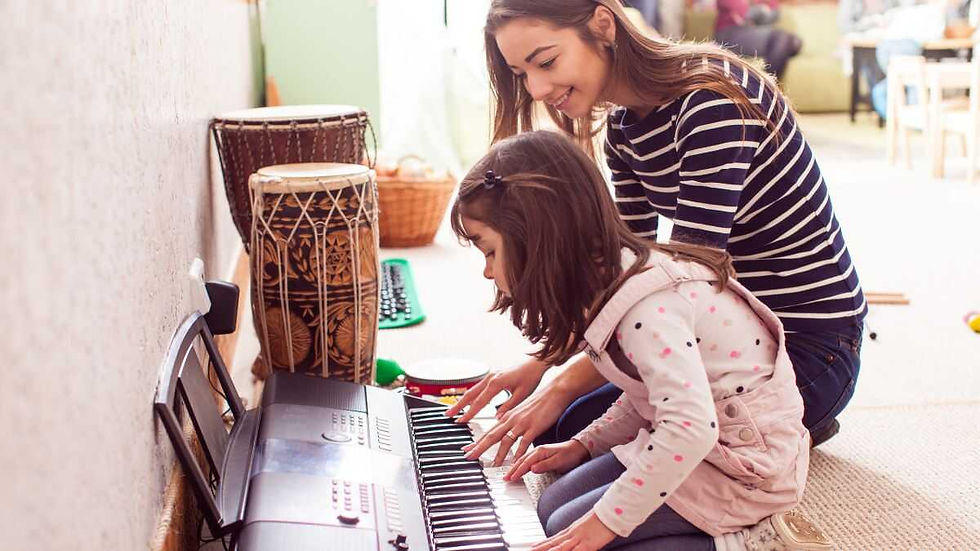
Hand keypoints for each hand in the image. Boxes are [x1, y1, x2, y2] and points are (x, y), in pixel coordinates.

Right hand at [445, 359, 548, 423]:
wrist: (535, 363)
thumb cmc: (531, 376)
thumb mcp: (521, 395)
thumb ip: (508, 407)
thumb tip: (497, 418)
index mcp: (496, 383)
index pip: (480, 402)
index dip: (470, 413)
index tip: (461, 421)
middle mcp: (490, 378)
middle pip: (470, 394)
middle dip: (458, 406)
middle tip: (448, 415)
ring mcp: (490, 376)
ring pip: (472, 390)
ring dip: (462, 400)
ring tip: (454, 410)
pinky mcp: (493, 376)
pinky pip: (478, 387)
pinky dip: (470, 395)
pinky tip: (468, 402)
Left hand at [461, 382, 575, 465]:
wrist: (554, 391)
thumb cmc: (540, 401)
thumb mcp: (521, 410)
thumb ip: (512, 420)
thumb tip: (503, 425)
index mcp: (508, 416)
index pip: (489, 431)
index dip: (477, 442)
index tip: (468, 450)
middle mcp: (512, 419)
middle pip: (491, 436)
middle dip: (479, 448)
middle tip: (469, 456)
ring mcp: (522, 423)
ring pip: (506, 441)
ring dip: (498, 455)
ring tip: (493, 465)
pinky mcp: (534, 427)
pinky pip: (524, 442)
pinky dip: (519, 453)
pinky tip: (516, 462)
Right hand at [505, 440, 588, 480]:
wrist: (578, 449)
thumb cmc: (570, 455)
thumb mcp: (558, 461)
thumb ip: (545, 465)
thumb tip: (532, 469)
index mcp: (540, 451)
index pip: (526, 462)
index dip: (518, 471)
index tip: (512, 478)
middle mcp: (537, 451)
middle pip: (521, 461)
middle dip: (512, 470)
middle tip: (505, 478)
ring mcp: (538, 453)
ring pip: (523, 461)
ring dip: (514, 468)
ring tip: (508, 475)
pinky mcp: (540, 456)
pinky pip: (527, 461)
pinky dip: (520, 465)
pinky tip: (517, 468)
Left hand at [530, 512, 615, 550]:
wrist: (612, 512)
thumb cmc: (603, 519)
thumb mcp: (588, 527)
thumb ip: (579, 533)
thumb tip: (576, 539)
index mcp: (572, 530)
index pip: (553, 539)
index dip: (542, 544)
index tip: (532, 546)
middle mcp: (572, 534)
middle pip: (553, 544)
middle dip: (540, 549)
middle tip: (529, 550)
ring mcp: (579, 539)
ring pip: (560, 548)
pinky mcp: (587, 544)